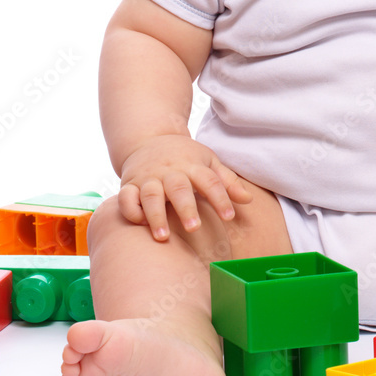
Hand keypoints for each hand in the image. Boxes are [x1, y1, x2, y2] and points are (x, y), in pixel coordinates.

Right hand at [118, 134, 251, 240]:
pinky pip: (126, 198)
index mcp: (193, 165)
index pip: (210, 181)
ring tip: (163, 237)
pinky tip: (140, 224)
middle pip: (178, 188)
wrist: (149, 139)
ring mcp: (148, 178)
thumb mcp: (208, 162)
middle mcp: (170, 171)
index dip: (221, 198)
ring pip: (150, 195)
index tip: (229, 217)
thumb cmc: (184, 157)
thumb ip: (227, 182)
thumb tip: (248, 200)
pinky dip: (131, 210)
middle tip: (194, 228)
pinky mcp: (130, 185)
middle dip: (186, 208)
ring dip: (156, 215)